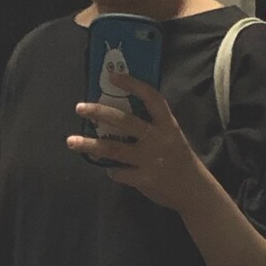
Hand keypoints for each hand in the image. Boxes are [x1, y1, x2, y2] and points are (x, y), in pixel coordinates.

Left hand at [67, 71, 208, 210]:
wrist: (194, 190)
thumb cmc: (179, 159)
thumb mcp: (172, 136)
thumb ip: (152, 126)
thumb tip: (120, 117)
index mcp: (168, 124)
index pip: (151, 97)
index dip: (132, 84)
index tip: (113, 76)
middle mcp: (158, 139)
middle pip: (124, 121)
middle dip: (99, 112)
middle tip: (80, 108)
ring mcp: (150, 159)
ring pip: (114, 149)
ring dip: (90, 144)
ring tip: (71, 141)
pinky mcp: (145, 179)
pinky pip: (119, 172)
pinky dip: (111, 170)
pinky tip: (108, 169)